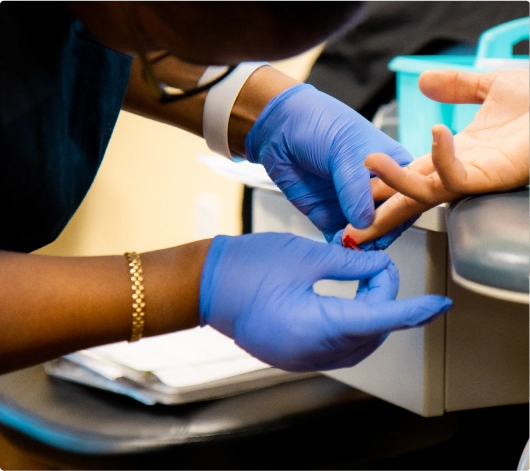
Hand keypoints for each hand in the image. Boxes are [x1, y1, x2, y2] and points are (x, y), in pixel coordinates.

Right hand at [200, 232, 451, 371]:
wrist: (206, 285)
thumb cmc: (249, 266)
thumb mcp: (306, 256)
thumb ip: (350, 264)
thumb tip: (378, 268)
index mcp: (315, 327)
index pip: (379, 320)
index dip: (413, 311)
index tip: (438, 305)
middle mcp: (311, 353)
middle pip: (371, 334)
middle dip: (386, 304)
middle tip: (377, 268)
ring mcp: (300, 359)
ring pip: (357, 344)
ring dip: (370, 317)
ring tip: (364, 283)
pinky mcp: (293, 356)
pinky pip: (337, 348)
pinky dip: (351, 326)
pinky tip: (348, 302)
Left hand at [245, 84, 414, 241]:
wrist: (278, 126)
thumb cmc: (319, 123)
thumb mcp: (345, 150)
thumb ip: (356, 188)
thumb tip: (366, 222)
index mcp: (392, 165)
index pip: (408, 197)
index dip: (402, 212)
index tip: (390, 224)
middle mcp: (375, 188)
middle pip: (389, 221)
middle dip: (380, 233)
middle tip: (366, 238)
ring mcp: (352, 204)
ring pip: (366, 234)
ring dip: (360, 244)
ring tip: (351, 244)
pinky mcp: (329, 216)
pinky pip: (340, 239)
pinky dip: (340, 247)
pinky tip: (338, 247)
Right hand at [342, 69, 529, 245]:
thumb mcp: (488, 85)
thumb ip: (454, 86)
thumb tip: (423, 80)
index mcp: (455, 154)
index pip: (408, 174)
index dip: (381, 185)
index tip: (355, 193)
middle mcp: (459, 171)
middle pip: (409, 199)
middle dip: (379, 216)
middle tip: (349, 232)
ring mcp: (474, 177)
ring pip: (424, 192)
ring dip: (394, 181)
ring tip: (368, 165)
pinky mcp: (491, 176)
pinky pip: (457, 176)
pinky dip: (442, 156)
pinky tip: (435, 133)